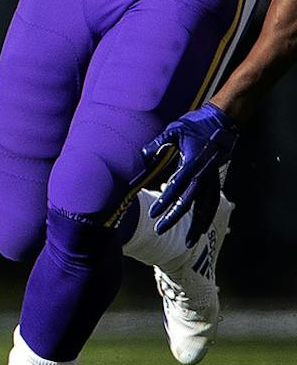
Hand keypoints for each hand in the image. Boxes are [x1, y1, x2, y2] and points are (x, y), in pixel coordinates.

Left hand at [140, 104, 237, 244]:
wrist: (222, 122)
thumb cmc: (194, 125)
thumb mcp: (173, 130)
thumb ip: (157, 143)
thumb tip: (142, 156)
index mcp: (192, 163)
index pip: (176, 187)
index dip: (165, 202)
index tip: (153, 214)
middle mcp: (204, 175)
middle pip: (190, 201)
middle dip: (175, 218)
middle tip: (160, 230)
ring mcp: (212, 179)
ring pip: (206, 207)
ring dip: (197, 225)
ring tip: (188, 243)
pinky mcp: (215, 180)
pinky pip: (212, 203)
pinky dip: (207, 217)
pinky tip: (201, 230)